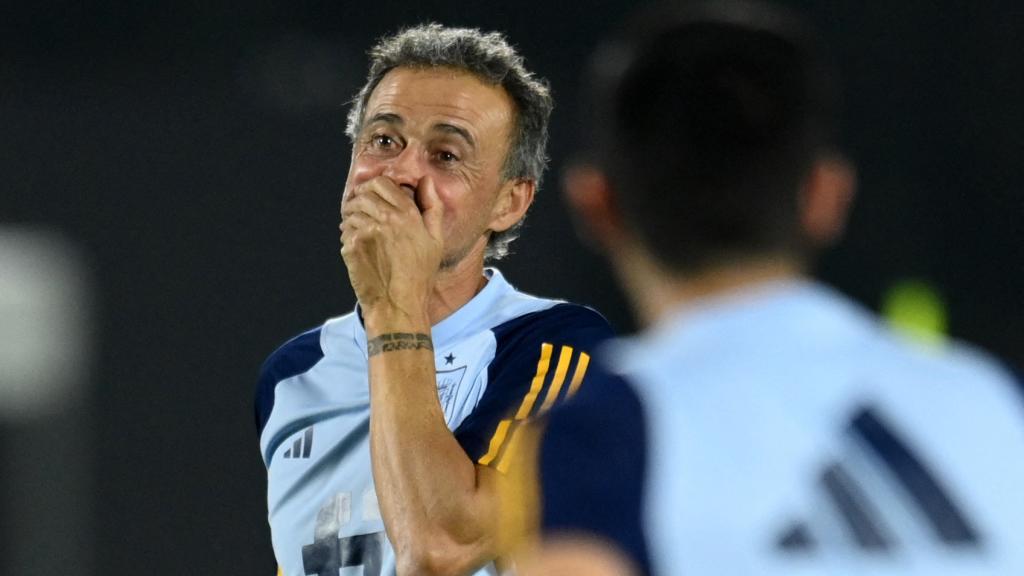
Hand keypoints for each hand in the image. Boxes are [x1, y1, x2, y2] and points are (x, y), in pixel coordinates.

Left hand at [340, 175, 444, 326]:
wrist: (398, 304)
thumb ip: (432, 206)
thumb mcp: (436, 240)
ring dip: (353, 216)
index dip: (375, 186)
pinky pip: (345, 230)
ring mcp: (367, 232)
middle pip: (363, 193)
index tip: (373, 194)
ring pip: (351, 210)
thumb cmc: (419, 275)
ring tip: (360, 229)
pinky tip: (359, 246)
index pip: (382, 182)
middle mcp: (386, 219)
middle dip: (361, 198)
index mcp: (408, 214)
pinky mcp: (352, 246)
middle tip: (362, 208)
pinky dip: (348, 235)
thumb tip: (426, 181)